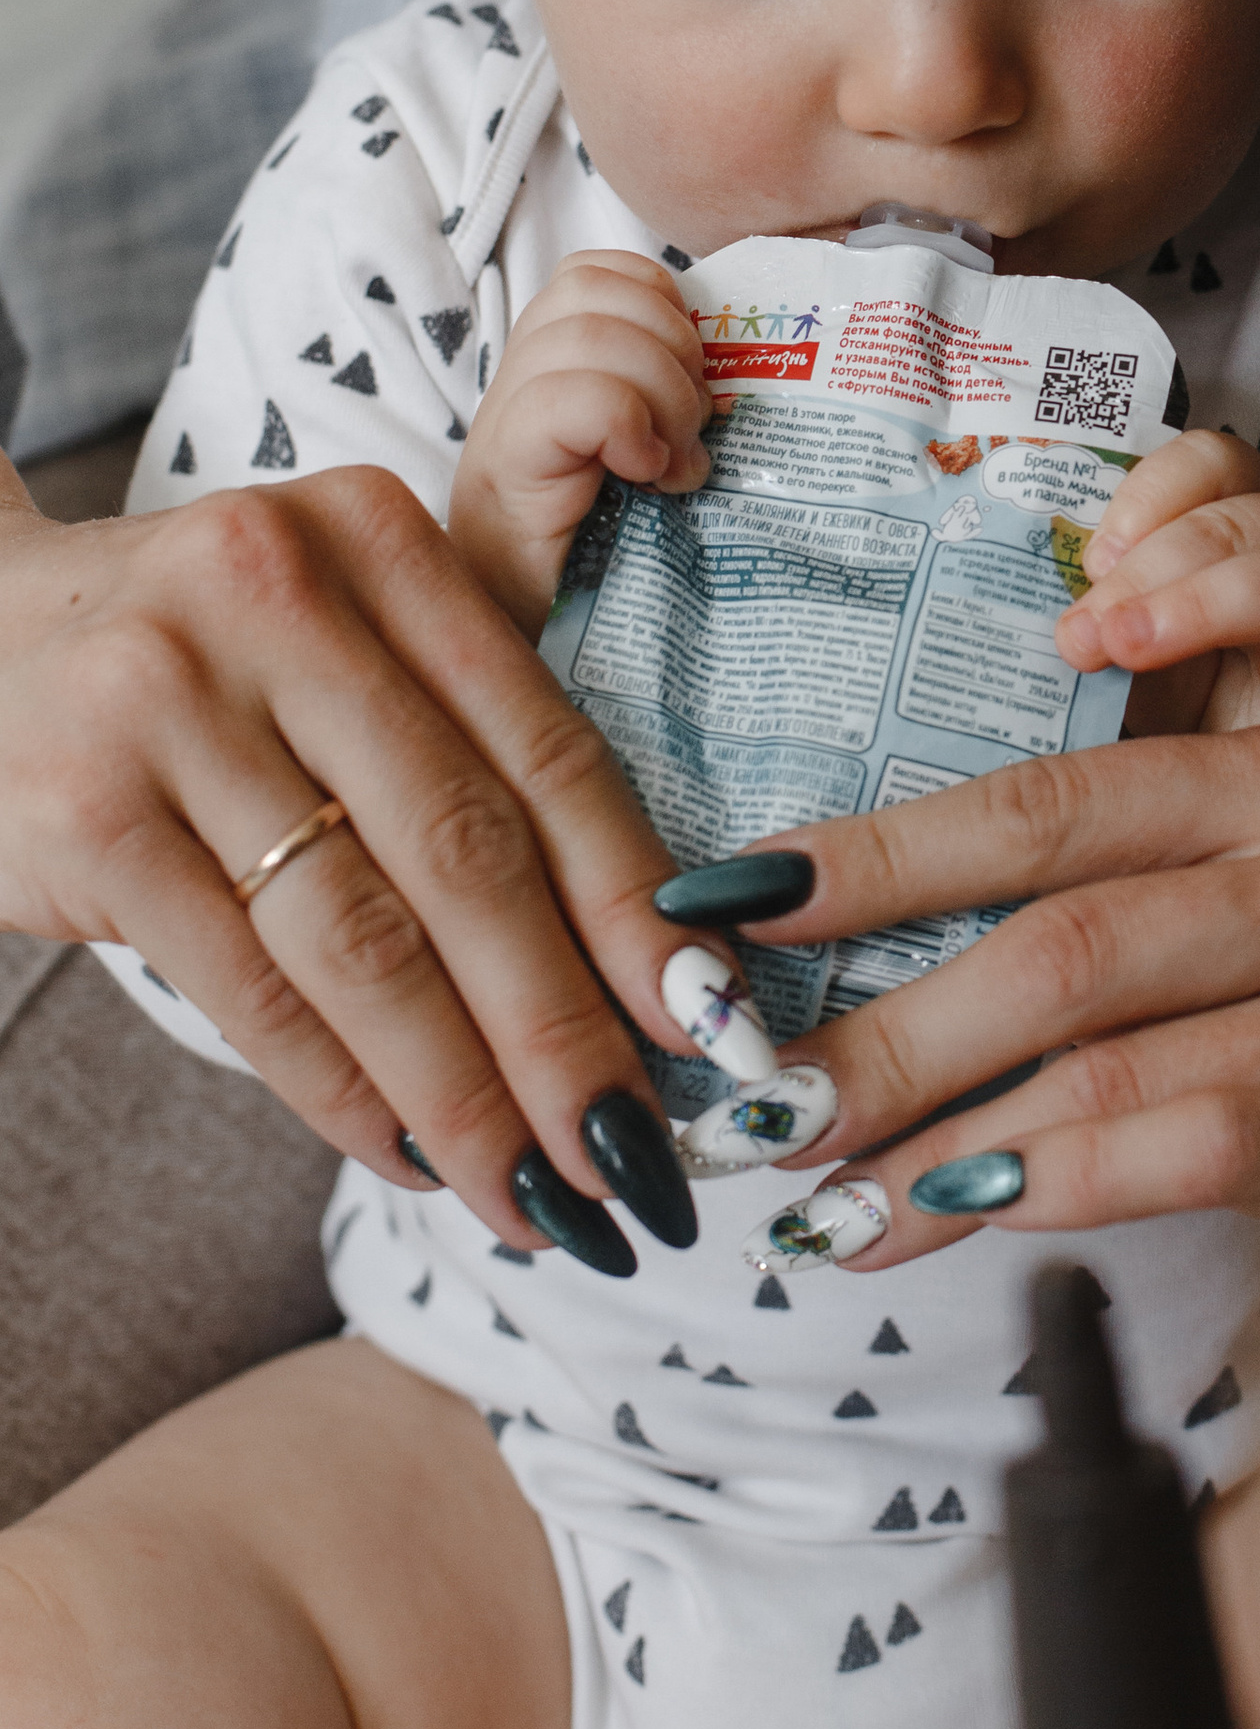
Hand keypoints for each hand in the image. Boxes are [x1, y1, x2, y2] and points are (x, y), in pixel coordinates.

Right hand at [0, 458, 700, 1264]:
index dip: (635, 904)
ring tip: (533, 1190)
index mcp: (379, 538)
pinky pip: (246, 985)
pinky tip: (403, 1152)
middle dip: (563, 1029)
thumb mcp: (338, 633)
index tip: (703, 1026)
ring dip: (460, 1090)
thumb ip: (468, 743)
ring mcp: (168, 701)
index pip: (544, 747)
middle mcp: (279, 595)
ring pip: (361, 938)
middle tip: (635, 1156)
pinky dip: (337, 1085)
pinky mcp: (86, 815)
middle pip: (467, 854)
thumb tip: (638, 962)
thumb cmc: (200, 661)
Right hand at [448, 249, 710, 632]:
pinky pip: (575, 399)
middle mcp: (519, 377)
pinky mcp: (505, 467)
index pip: (602, 271)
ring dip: (659, 394)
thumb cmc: (604, 554)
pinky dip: (627, 427)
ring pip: (591, 333)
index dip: (662, 302)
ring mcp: (503, 420)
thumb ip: (672, 400)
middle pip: (596, 288)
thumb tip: (742, 377)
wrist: (533, 641)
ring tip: (671, 463)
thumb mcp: (651, 456)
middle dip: (673, 346)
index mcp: (554, 361)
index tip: (695, 375)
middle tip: (692, 429)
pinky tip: (644, 476)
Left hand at [669, 711, 1259, 1263]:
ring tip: (822, 1202)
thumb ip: (1102, 895)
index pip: (1044, 806)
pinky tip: (964, 1213)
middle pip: (1059, 944)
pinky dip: (1063, 1182)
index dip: (874, 861)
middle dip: (882, 1037)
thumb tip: (848, 963)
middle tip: (759, 1110)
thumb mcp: (1244, 883)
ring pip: (1107, 1059)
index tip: (728, 910)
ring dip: (937, 1140)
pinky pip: (1194, 1147)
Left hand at [1054, 430, 1259, 737]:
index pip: (1211, 462)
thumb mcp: (1140, 648)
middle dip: (1150, 572)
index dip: (1148, 498)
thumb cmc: (1205, 689)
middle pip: (1239, 521)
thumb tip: (998, 635)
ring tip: (1139, 650)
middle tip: (1083, 634)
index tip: (1091, 559)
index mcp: (1245, 509)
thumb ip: (1092, 628)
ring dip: (1209, 607)